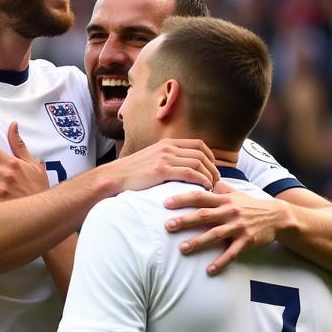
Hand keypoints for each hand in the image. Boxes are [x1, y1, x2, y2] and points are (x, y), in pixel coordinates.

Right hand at [104, 138, 218, 193]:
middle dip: (213, 168)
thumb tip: (181, 168)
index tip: (214, 169)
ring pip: (198, 163)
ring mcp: (165, 158)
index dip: (211, 156)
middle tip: (217, 180)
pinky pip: (190, 173)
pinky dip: (201, 180)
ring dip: (209, 176)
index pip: (198, 144)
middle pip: (201, 154)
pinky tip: (204, 188)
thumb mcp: (151, 159)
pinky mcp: (161, 170)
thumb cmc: (132, 173)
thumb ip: (167, 159)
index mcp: (167, 143)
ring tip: (212, 187)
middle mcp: (168, 148)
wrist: (114, 176)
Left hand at [164, 181, 285, 274]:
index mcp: (224, 199)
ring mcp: (238, 227)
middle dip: (185, 221)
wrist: (277, 216)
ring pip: (215, 235)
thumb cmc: (250, 205)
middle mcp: (229, 212)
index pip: (200, 196)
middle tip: (167, 225)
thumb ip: (217, 188)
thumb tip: (198, 179)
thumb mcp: (235, 192)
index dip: (182, 199)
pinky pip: (232, 253)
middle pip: (204, 215)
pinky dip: (221, 262)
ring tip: (182, 248)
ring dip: (198, 242)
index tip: (165, 202)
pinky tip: (209, 271)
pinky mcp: (247, 241)